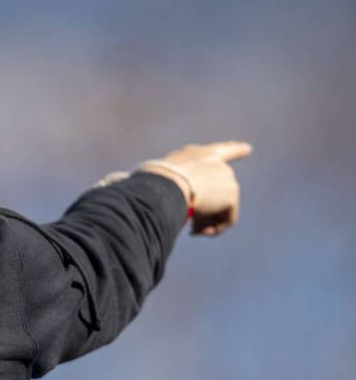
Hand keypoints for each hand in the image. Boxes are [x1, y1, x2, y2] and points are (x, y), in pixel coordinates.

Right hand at [136, 141, 252, 236]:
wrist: (164, 184)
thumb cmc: (150, 183)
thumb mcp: (153, 181)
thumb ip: (160, 187)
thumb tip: (131, 197)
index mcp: (195, 154)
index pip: (219, 150)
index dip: (233, 150)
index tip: (247, 149)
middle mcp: (215, 162)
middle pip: (218, 190)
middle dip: (207, 211)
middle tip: (190, 226)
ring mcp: (226, 177)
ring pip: (220, 207)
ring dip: (205, 221)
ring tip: (189, 229)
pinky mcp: (231, 194)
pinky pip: (227, 219)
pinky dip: (214, 229)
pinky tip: (196, 231)